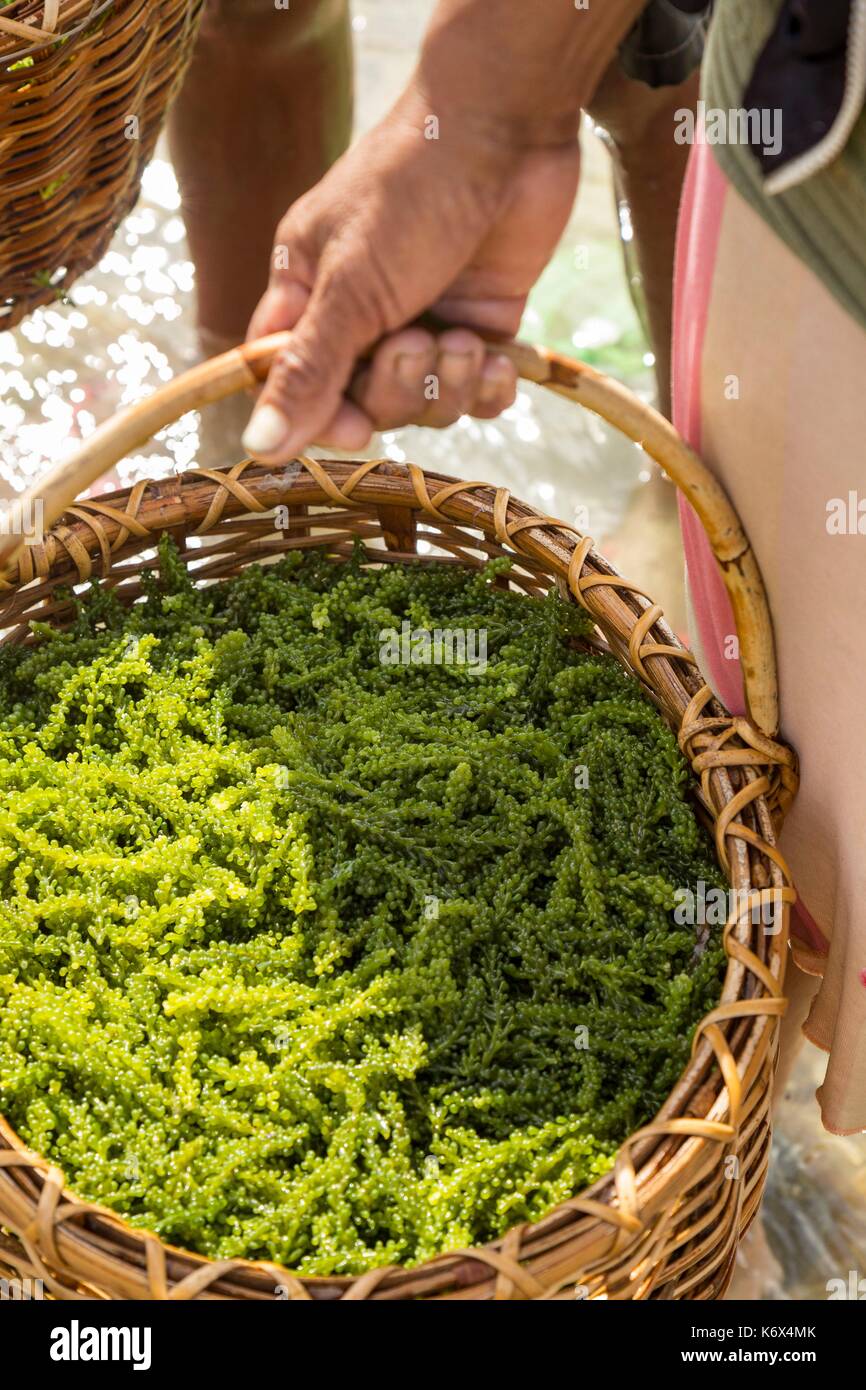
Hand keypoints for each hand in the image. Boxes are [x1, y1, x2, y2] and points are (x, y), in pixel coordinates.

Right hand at [242, 86, 580, 460]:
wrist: (505, 127)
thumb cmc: (410, 189)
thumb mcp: (350, 285)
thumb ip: (308, 371)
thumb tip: (256, 446)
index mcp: (307, 292)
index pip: (291, 383)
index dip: (321, 417)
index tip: (356, 425)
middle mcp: (361, 312)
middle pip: (364, 403)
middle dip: (397, 388)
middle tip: (418, 342)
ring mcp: (423, 318)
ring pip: (424, 404)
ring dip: (447, 384)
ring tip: (465, 339)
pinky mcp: (480, 321)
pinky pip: (476, 391)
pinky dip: (488, 385)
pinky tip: (497, 356)